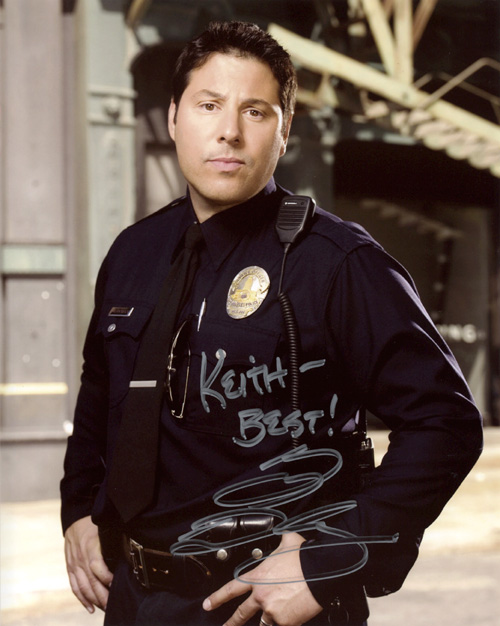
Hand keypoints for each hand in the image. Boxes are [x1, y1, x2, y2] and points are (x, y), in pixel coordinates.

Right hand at [64, 516, 112, 612]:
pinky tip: (90, 607)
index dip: (107, 578)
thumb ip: (113, 539)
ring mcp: (74, 565)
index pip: (97, 567)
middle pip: (91, 582)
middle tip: (112, 605)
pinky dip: (82, 598)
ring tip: (104, 608)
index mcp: (90, 547)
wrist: (74, 520)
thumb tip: (129, 548)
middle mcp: (81, 558)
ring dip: (93, 600)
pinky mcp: (70, 569)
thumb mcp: (104, 527)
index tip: (116, 585)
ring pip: (83, 587)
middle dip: (102, 596)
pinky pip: (75, 586)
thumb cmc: (93, 523)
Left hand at [203, 532, 321, 625]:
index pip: (231, 589)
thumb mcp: (287, 540)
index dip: (217, 598)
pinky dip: (287, 620)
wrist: (321, 571)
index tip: (207, 605)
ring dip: (270, 618)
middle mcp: (261, 595)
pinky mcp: (285, 622)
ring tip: (277, 613)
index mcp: (258, 576)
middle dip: (230, 623)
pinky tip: (294, 612)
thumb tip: (282, 533)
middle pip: (240, 614)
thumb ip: (280, 540)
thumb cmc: (304, 556)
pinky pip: (282, 625)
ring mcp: (272, 611)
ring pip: (264, 622)